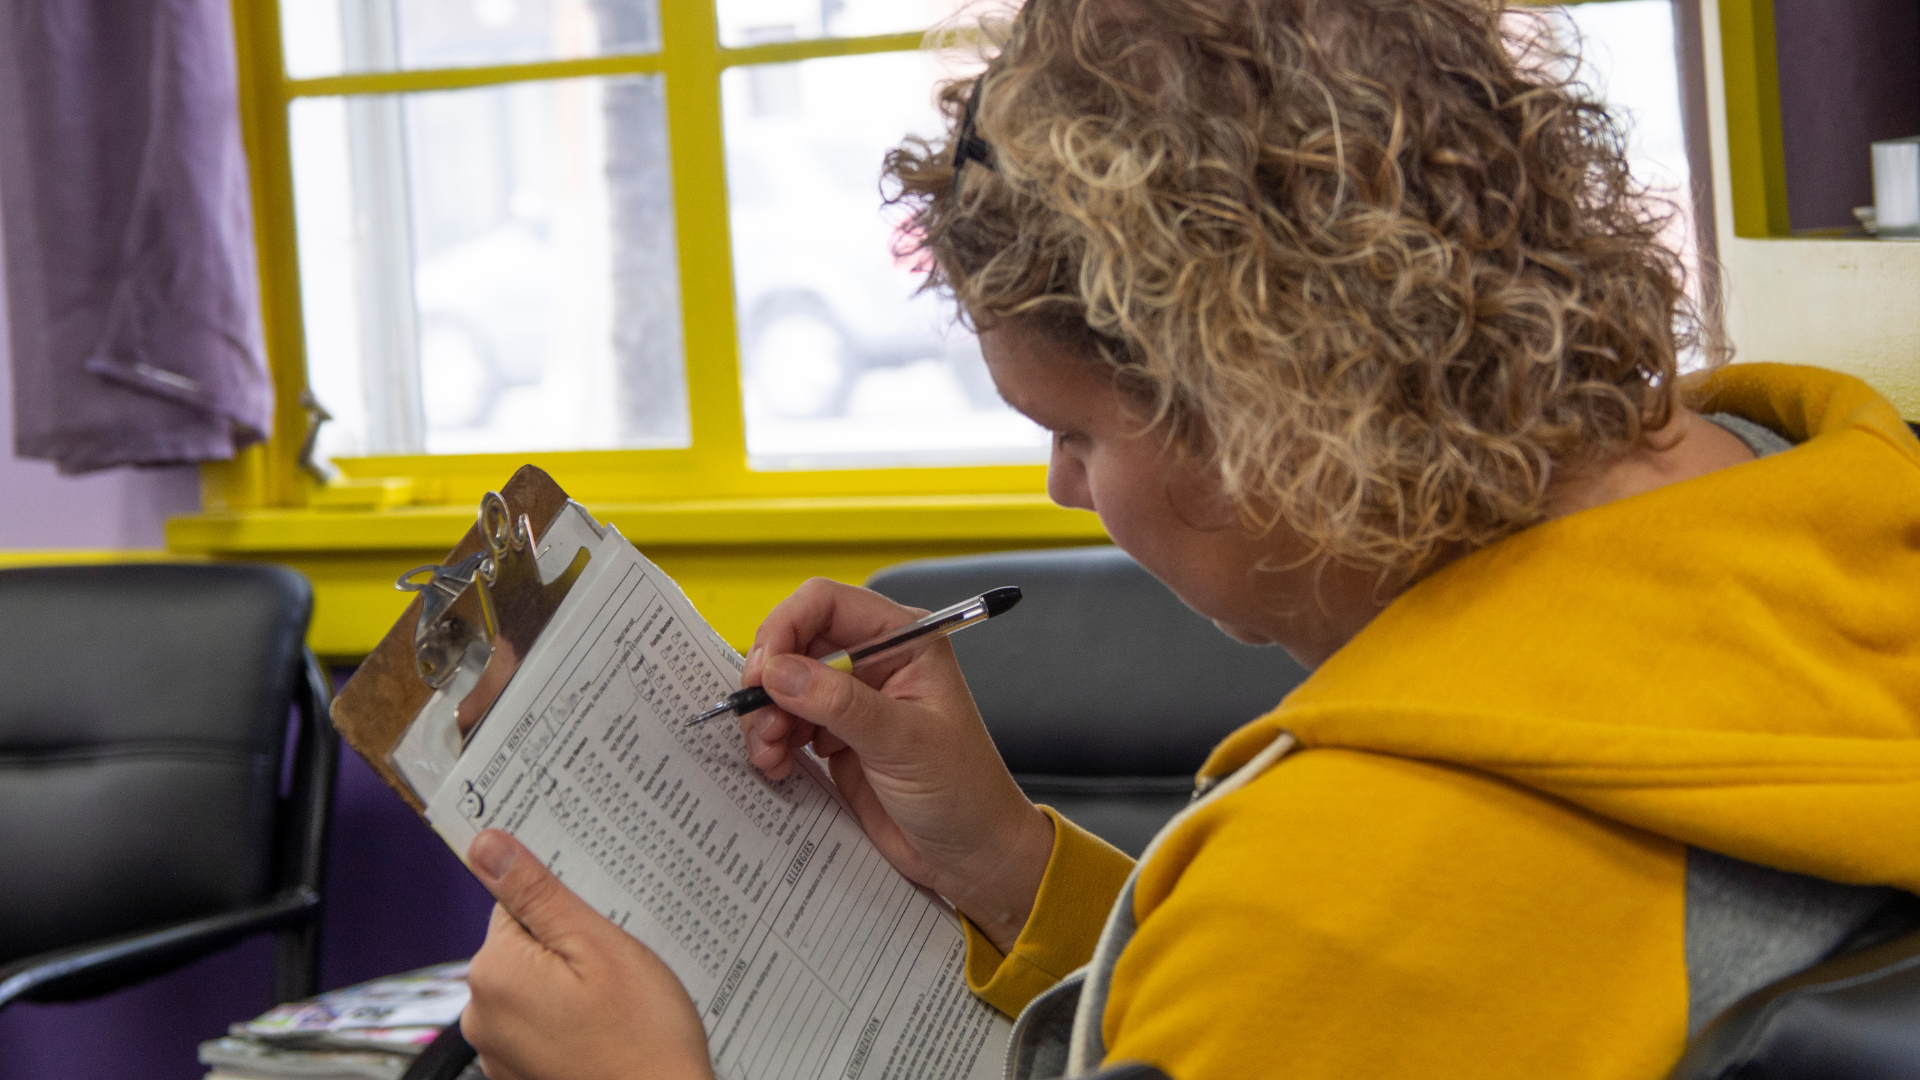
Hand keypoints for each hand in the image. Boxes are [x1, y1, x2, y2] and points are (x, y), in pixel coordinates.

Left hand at [461, 830, 713, 1079]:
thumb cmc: (643, 1036)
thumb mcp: (599, 946)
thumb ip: (536, 894)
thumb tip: (486, 845)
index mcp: (495, 972)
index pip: (515, 905)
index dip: (563, 909)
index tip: (598, 926)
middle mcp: (482, 1015)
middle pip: (523, 946)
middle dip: (569, 948)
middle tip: (616, 970)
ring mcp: (499, 1052)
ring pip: (535, 986)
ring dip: (571, 986)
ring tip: (616, 1005)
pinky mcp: (519, 1074)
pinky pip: (540, 1024)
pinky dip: (570, 1021)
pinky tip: (606, 1031)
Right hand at [739, 578, 1053, 951]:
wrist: (970, 854)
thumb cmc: (963, 791)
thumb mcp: (903, 742)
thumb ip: (839, 703)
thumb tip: (779, 671)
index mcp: (904, 641)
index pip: (827, 603)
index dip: (785, 627)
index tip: (763, 672)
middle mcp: (874, 661)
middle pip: (795, 642)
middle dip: (769, 680)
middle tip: (761, 723)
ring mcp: (852, 700)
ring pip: (784, 685)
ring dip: (765, 717)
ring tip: (770, 755)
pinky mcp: (836, 737)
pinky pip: (786, 723)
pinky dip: (772, 741)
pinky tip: (778, 765)